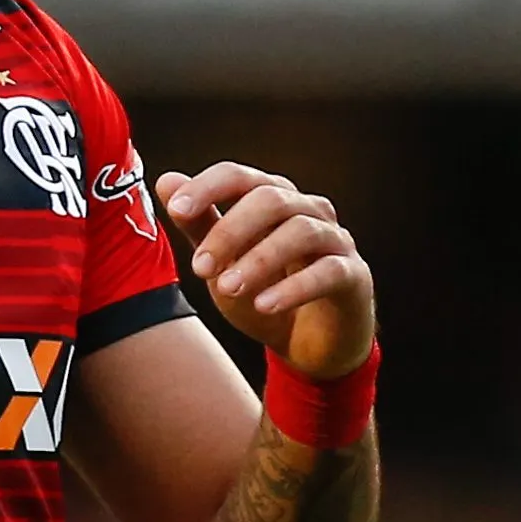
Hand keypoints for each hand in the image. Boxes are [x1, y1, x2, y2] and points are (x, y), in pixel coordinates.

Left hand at [156, 163, 376, 379]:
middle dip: (230, 231)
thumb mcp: (223, 264)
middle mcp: (307, 209)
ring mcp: (335, 239)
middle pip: (270, 199)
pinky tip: (265, 305)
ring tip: (228, 288)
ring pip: (300, 231)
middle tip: (200, 268)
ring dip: (259, 259)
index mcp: (272, 198)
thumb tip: (167, 180)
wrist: (306, 345)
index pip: (240, 176)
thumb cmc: (263, 292)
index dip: (209, 187)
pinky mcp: (353, 275)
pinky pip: (328, 272)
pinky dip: (294, 287)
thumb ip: (199, 224)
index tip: (178, 208)